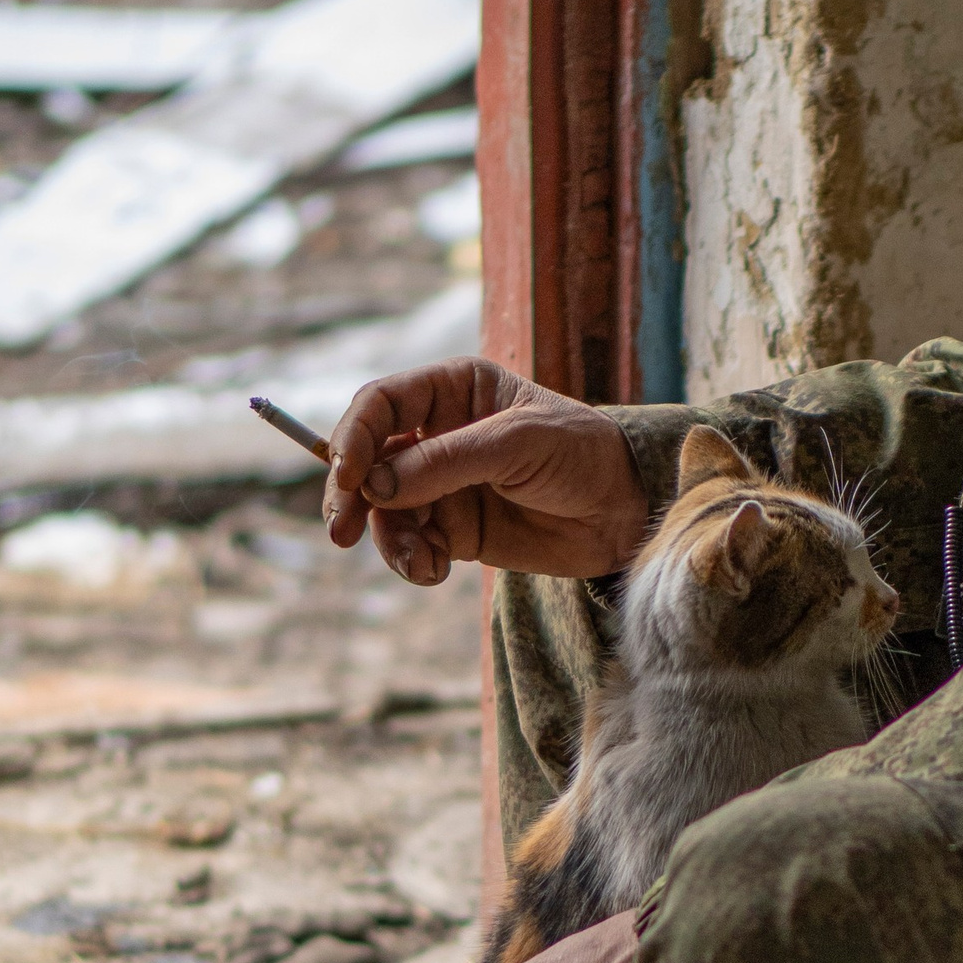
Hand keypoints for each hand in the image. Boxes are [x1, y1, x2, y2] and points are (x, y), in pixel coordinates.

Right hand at [322, 357, 649, 583]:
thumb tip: (376, 486)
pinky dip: (412, 562)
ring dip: (388, 539)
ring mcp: (440, 484)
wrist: (623, 512)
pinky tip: (435, 572)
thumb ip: (446, 462)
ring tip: (419, 563)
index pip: (380, 404)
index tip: (349, 475)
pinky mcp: (452, 529)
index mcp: (451, 390)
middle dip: (350, 494)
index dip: (355, 436)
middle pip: (367, 459)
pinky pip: (410, 546)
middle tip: (340, 531)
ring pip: (383, 510)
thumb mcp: (517, 444)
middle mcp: (436, 434)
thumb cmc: (579, 455)